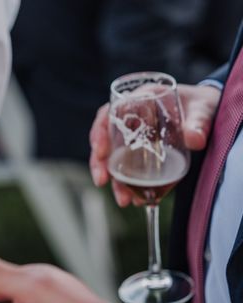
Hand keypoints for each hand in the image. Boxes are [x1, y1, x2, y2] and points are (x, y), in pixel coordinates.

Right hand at [89, 84, 220, 206]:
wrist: (205, 113)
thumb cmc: (200, 104)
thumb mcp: (202, 108)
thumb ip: (198, 122)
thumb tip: (194, 140)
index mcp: (139, 100)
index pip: (108, 114)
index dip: (100, 133)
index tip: (102, 152)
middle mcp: (130, 120)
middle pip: (105, 140)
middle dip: (100, 163)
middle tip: (102, 181)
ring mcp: (132, 138)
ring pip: (113, 159)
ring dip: (115, 180)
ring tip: (124, 200)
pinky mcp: (139, 152)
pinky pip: (127, 168)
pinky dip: (128, 184)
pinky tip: (135, 197)